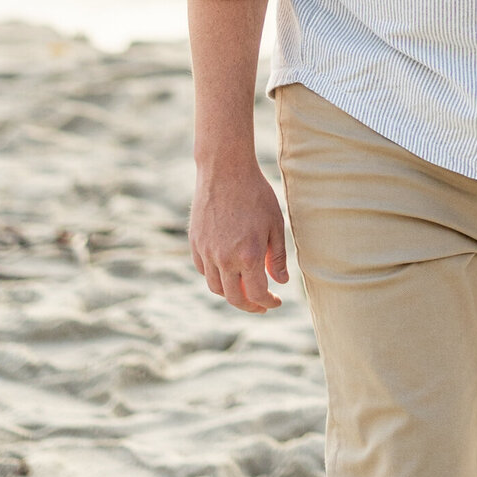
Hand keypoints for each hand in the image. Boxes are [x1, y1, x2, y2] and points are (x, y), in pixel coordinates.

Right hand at [189, 160, 289, 312]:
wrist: (225, 170)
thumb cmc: (256, 194)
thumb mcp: (275, 224)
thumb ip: (278, 257)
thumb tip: (281, 282)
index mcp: (248, 255)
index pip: (257, 294)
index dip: (268, 303)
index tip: (276, 302)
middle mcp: (224, 258)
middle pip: (234, 298)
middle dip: (249, 306)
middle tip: (261, 305)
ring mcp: (206, 251)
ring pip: (216, 287)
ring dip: (231, 293)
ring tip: (245, 288)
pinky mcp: (195, 243)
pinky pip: (204, 269)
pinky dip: (216, 276)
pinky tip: (228, 269)